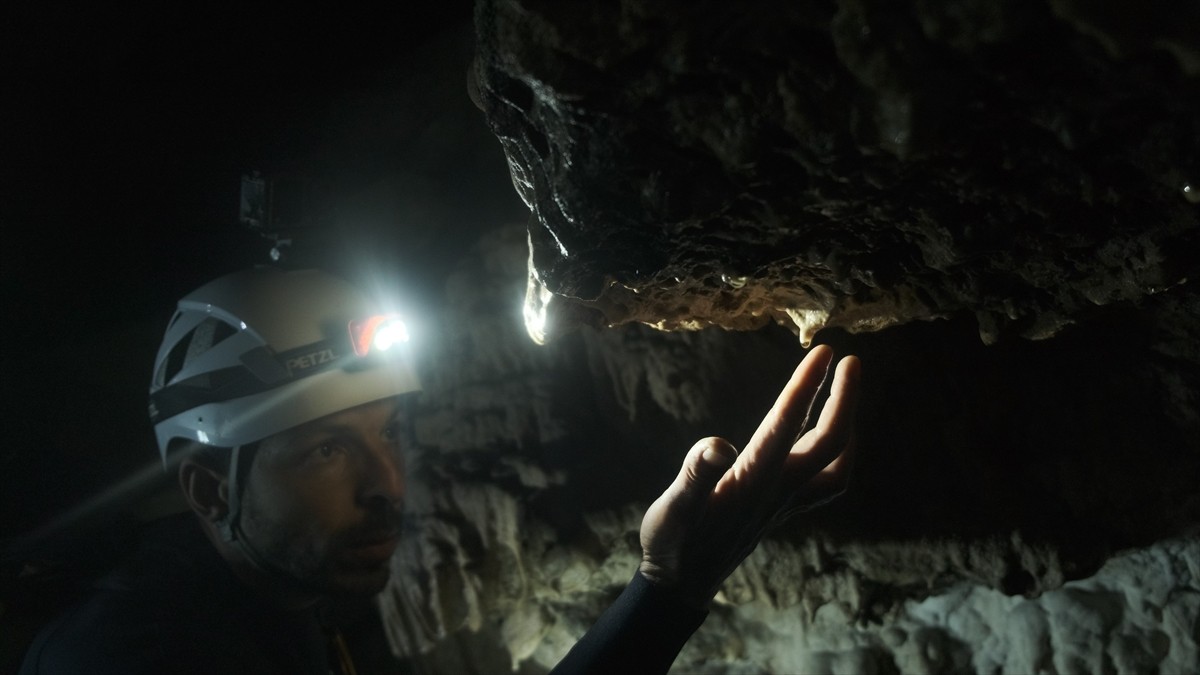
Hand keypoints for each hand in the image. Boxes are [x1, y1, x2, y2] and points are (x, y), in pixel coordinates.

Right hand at [638, 345, 861, 607]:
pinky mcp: (782, 509)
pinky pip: (826, 482)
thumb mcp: (673, 509)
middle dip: (844, 399)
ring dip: (848, 427)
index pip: (786, 425)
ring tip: (847, 392)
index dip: (806, 387)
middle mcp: (777, 491)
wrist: (683, 585)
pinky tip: (828, 440)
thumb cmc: (673, 543)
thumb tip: (717, 445)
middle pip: (829, 443)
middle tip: (850, 359)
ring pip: (836, 465)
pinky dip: (838, 456)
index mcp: (752, 482)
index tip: (822, 352)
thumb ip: (694, 475)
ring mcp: (784, 503)